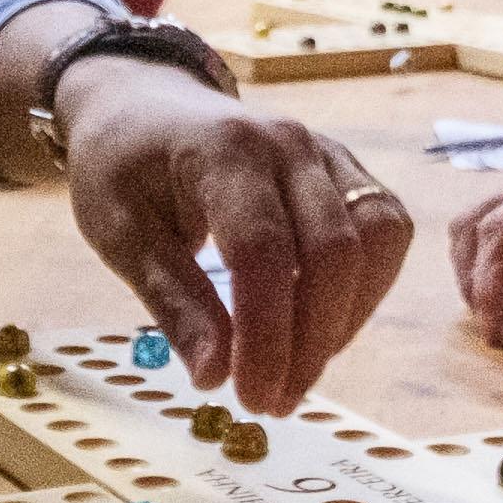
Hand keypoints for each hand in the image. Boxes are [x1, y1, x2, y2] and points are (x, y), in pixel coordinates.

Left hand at [55, 63, 408, 414]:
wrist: (142, 100)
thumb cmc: (120, 165)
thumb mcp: (119, 234)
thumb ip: (173, 302)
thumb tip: (214, 377)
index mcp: (222, 150)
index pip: (263, 251)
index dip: (266, 335)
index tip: (250, 397)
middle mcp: (288, 143)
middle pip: (333, 250)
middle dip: (311, 342)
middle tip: (273, 402)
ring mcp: (326, 151)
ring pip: (376, 238)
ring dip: (346, 318)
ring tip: (299, 372)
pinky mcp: (346, 168)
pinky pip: (384, 229)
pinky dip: (364, 289)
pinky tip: (322, 328)